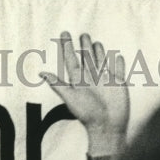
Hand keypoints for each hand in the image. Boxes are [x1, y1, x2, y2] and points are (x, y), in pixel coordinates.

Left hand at [41, 32, 128, 159]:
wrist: (107, 126)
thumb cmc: (87, 114)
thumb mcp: (70, 97)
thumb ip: (57, 84)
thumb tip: (41, 73)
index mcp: (78, 80)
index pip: (71, 59)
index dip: (67, 47)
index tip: (64, 34)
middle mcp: (91, 78)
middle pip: (87, 58)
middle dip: (84, 46)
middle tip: (83, 34)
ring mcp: (105, 80)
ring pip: (101, 61)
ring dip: (98, 52)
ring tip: (96, 42)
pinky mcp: (118, 83)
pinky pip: (118, 70)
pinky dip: (118, 63)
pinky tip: (117, 57)